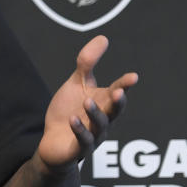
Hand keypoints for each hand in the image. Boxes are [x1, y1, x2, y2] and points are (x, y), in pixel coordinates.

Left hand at [37, 35, 137, 173]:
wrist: (53, 143)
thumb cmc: (68, 111)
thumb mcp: (76, 85)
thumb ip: (88, 63)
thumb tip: (103, 37)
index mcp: (104, 104)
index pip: (116, 92)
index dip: (124, 85)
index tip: (133, 76)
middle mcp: (102, 120)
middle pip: (114, 111)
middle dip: (118, 102)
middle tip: (118, 92)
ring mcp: (93, 136)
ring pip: (99, 126)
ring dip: (95, 114)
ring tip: (87, 101)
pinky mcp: (79, 149)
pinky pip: (83, 140)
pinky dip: (79, 130)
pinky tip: (73, 120)